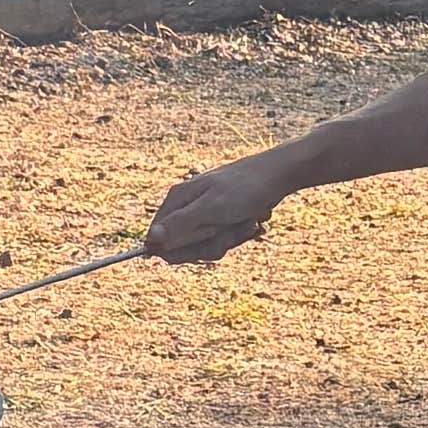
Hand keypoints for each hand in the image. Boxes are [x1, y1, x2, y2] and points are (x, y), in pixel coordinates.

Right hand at [147, 152, 288, 263]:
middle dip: (209, 244)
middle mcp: (186, 207)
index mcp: (177, 200)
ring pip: (206, 246)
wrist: (277, 176)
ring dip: (229, 239)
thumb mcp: (210, 209)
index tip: (201, 245)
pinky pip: (222, 241)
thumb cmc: (244, 189)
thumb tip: (150, 239)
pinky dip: (238, 235)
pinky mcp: (220, 219)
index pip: (158, 240)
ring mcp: (204, 213)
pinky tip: (251, 222)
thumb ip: (180, 224)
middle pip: (184, 247)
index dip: (179, 251)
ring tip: (245, 222)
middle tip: (228, 228)